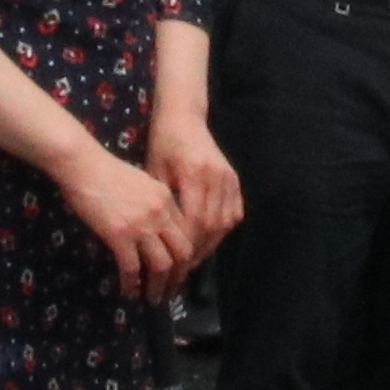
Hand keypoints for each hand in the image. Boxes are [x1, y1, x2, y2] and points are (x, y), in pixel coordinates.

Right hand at [61, 148, 203, 297]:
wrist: (83, 165)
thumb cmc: (106, 172)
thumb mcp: (141, 183)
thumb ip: (154, 204)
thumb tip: (156, 231)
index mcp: (167, 199)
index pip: (187, 234)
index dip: (186, 257)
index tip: (179, 271)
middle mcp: (160, 213)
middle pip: (182, 253)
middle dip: (178, 276)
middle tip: (170, 290)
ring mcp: (141, 225)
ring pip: (161, 265)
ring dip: (158, 286)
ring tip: (152, 298)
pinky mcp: (119, 235)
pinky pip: (131, 267)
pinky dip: (131, 284)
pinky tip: (127, 292)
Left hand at [150, 111, 243, 260]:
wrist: (185, 117)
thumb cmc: (163, 142)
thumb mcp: (155, 170)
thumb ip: (162, 202)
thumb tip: (160, 240)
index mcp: (194, 173)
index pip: (195, 220)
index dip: (185, 245)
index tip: (172, 263)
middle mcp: (216, 177)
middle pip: (212, 225)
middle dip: (196, 252)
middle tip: (181, 271)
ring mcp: (229, 178)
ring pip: (225, 222)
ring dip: (210, 244)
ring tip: (193, 261)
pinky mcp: (234, 179)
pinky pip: (234, 213)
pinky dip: (223, 231)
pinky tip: (208, 242)